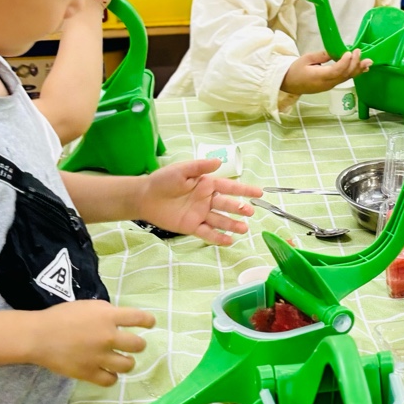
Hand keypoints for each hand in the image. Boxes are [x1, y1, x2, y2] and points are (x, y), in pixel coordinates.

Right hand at [30, 300, 154, 386]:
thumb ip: (107, 312)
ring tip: (121, 360)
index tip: (150, 324)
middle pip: (138, 345)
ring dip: (127, 362)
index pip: (140, 318)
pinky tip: (108, 372)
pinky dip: (112, 376)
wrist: (38, 336)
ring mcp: (99, 357)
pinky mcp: (89, 373)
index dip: (148, 322)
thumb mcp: (88, 306)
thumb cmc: (61, 316)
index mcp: (108, 317)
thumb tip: (120, 320)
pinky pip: (110, 380)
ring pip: (128, 365)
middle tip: (132, 345)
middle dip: (138, 345)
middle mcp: (108, 337)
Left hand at [136, 160, 261, 244]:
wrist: (144, 197)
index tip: (259, 192)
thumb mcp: (181, 170)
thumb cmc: (163, 180)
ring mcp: (200, 214)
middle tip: (249, 212)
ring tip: (244, 229)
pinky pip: (207, 233)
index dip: (244, 189)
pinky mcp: (192, 226)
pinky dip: (218, 237)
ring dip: (233, 225)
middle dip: (239, 208)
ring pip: (220, 220)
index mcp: (207, 184)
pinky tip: (229, 241)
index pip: (229, 187)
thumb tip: (218, 162)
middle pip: (227, 205)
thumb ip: (200, 166)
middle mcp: (207, 200)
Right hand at [280, 49, 371, 95]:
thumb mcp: (306, 59)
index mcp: (318, 77)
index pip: (335, 71)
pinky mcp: (331, 85)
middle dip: (354, 63)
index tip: (349, 52)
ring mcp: (330, 85)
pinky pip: (344, 79)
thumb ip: (321, 56)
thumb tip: (334, 51)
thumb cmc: (295, 70)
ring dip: (358, 69)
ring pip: (347, 78)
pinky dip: (354, 73)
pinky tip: (363, 69)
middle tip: (359, 52)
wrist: (288, 83)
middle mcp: (327, 83)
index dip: (344, 62)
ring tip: (368, 62)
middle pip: (344, 75)